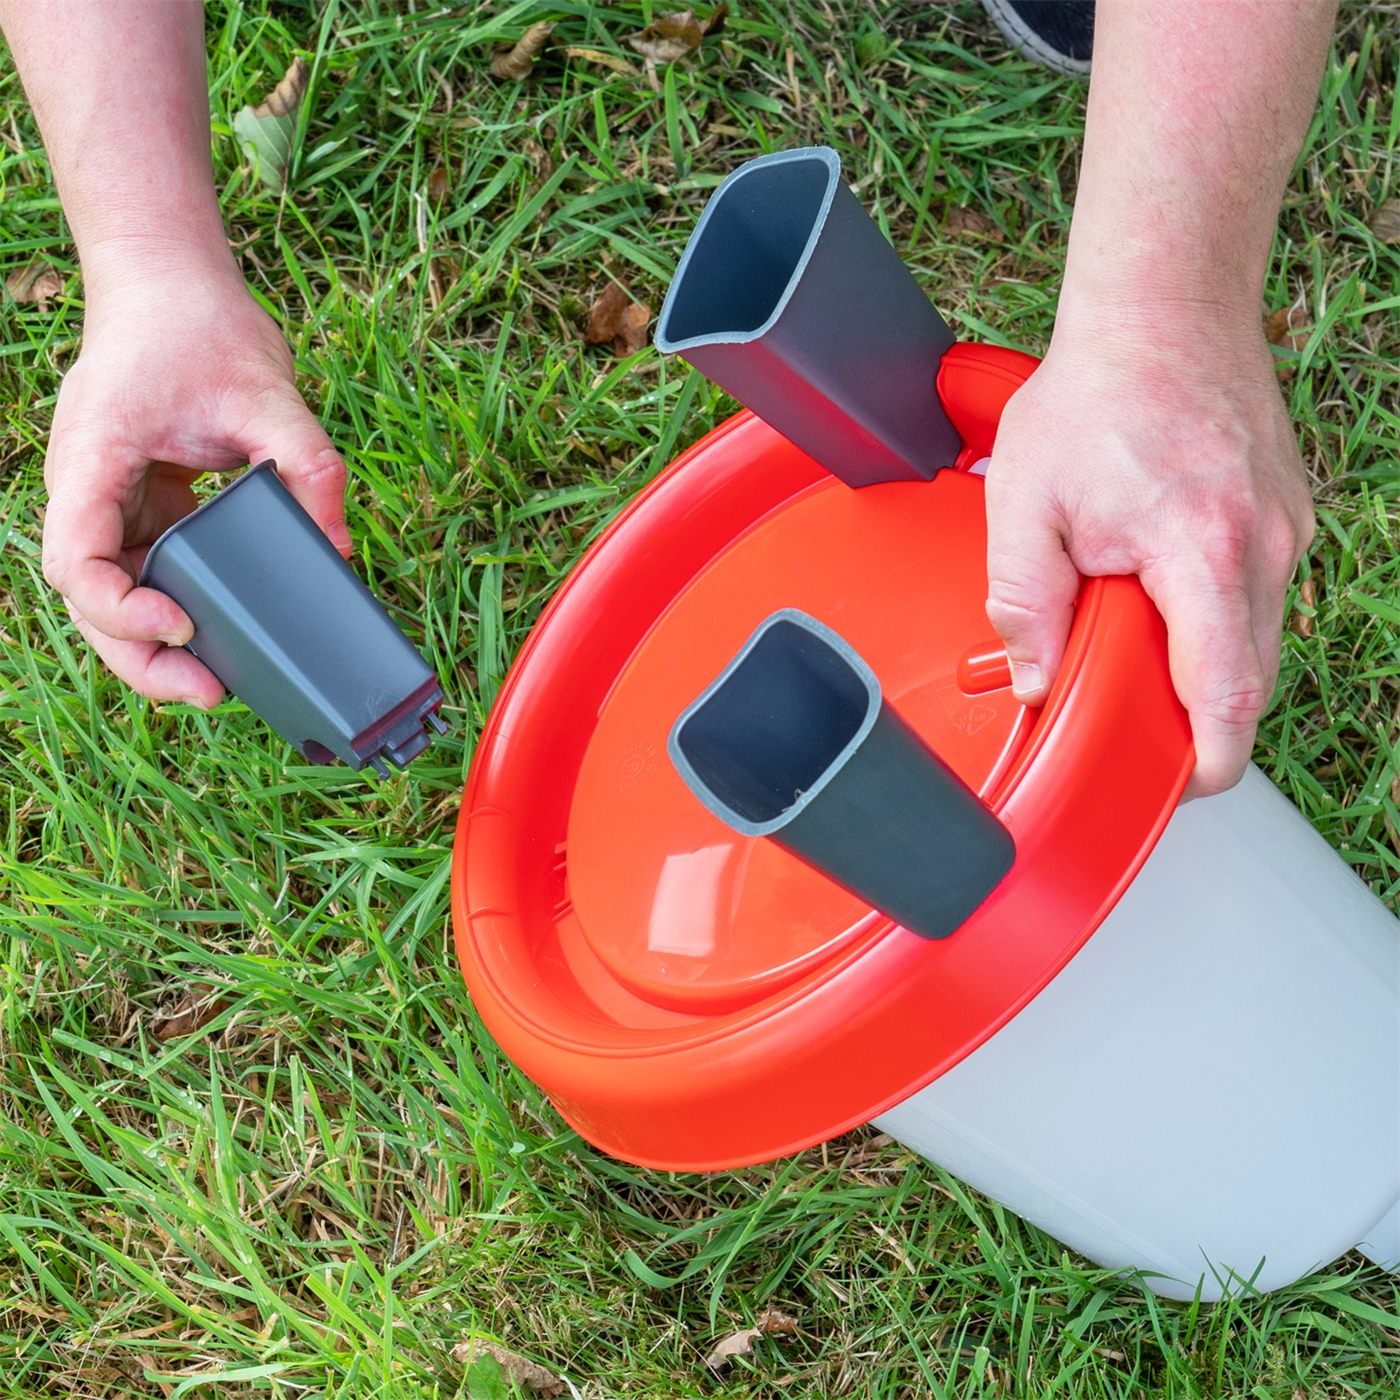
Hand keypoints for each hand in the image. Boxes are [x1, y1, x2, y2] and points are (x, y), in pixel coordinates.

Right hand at [41, 253, 350, 706]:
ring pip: (114, 595)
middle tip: (211, 691)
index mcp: (92, 456)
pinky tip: (222, 638)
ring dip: (154, 646)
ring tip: (218, 682)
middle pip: (90, 599)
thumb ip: (306, 461)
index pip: (77, 559)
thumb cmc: (200, 325)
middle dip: (140, 656)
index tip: (184, 624)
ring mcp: (108, 501)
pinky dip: (177, 608)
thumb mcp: (265, 388)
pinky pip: (148, 572)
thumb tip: (339, 545)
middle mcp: (86, 489)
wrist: (172, 285)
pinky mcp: (140, 506)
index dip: (123, 610)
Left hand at [983, 309, 1314, 796]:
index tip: (1167, 784)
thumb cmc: (1093, 396)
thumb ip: (1023, 603)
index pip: (1225, 698)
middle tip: (1121, 712)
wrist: (1165, 310)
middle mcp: (1266, 548)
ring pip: (1252, 644)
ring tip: (1126, 631)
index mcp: (1204, 552)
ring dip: (1195, 663)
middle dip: (1188, 718)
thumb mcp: (1025, 504)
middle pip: (1245, 685)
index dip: (1200, 763)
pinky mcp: (1287, 518)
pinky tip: (1154, 589)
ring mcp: (1288, 531)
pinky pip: (1254, 600)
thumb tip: (1034, 682)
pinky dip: (1209, 619)